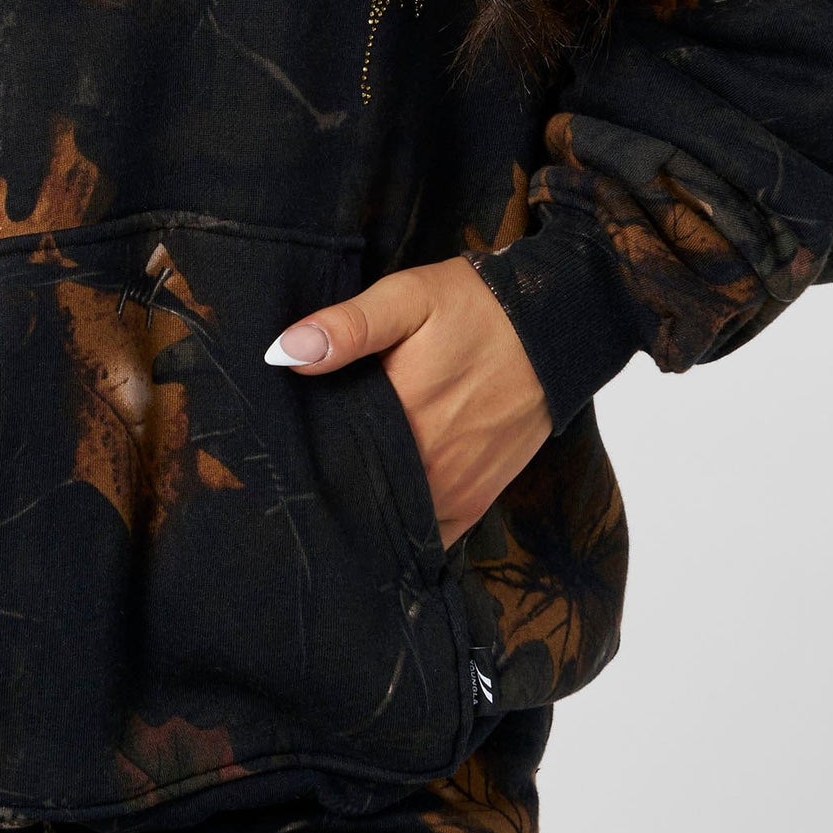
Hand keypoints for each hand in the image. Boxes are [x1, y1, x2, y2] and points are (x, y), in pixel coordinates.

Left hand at [265, 256, 549, 547]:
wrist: (554, 328)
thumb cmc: (475, 308)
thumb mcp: (407, 297)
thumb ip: (348, 327)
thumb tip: (285, 352)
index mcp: (399, 417)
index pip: (327, 458)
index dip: (299, 458)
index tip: (279, 452)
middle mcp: (426, 467)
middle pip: (355, 495)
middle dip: (327, 487)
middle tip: (298, 473)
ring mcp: (454, 490)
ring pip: (391, 520)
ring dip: (364, 510)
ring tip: (337, 488)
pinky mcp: (476, 500)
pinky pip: (430, 534)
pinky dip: (404, 528)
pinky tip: (382, 511)